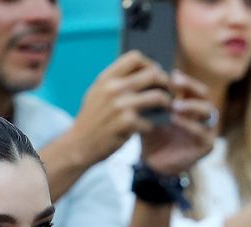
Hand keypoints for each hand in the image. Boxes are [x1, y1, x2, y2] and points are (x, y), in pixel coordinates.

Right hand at [68, 52, 174, 166]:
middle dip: (165, 82)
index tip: (156, 72)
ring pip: (157, 96)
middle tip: (169, 90)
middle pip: (152, 74)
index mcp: (107, 77)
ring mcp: (121, 105)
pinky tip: (153, 126)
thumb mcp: (98, 93)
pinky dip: (155, 124)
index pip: (135, 57)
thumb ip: (115, 81)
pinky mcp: (127, 124)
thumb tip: (141, 72)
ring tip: (167, 107)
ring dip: (166, 102)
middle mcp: (114, 88)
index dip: (150, 63)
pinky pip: (152, 121)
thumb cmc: (93, 119)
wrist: (80, 144)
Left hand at [140, 73, 217, 174]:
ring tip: (174, 105)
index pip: (193, 86)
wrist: (150, 160)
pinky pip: (203, 132)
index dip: (184, 79)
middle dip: (190, 86)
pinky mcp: (206, 146)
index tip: (170, 75)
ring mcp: (207, 130)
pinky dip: (190, 125)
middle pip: (204, 94)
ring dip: (191, 105)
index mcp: (190, 104)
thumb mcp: (150, 109)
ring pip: (208, 111)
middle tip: (174, 83)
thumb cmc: (151, 133)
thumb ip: (152, 93)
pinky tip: (175, 120)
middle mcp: (201, 115)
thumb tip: (147, 69)